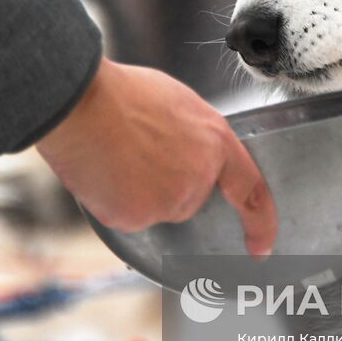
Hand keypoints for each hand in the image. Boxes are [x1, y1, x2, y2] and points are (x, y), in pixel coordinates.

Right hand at [37, 58, 277, 256]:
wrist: (81, 106)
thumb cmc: (120, 94)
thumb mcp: (176, 103)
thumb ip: (192, 135)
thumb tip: (184, 150)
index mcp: (214, 142)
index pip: (250, 190)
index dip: (260, 223)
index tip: (260, 246)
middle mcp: (198, 177)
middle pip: (189, 198)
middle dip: (166, 182)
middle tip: (137, 151)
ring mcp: (169, 201)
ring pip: (157, 208)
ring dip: (139, 192)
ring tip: (116, 155)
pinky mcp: (138, 217)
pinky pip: (128, 217)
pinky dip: (114, 201)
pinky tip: (103, 173)